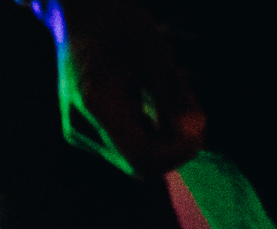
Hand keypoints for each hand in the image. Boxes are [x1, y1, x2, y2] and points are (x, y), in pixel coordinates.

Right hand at [48, 0, 204, 177]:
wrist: (77, 13)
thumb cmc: (117, 22)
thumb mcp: (151, 45)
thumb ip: (173, 90)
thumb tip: (194, 132)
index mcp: (96, 101)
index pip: (142, 156)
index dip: (177, 151)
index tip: (199, 124)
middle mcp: (81, 126)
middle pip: (141, 166)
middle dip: (174, 147)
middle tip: (191, 111)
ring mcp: (79, 134)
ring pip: (135, 161)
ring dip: (162, 139)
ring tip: (164, 95)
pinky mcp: (82, 135)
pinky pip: (125, 150)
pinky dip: (148, 134)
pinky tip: (147, 99)